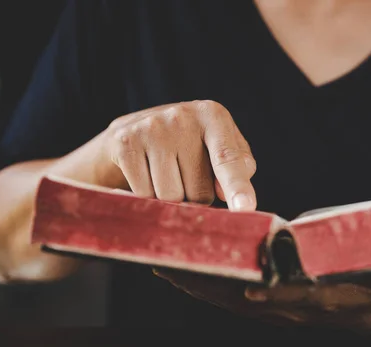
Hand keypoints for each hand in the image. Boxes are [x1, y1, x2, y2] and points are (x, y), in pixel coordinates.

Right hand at [100, 100, 256, 209]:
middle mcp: (182, 116)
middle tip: (185, 174)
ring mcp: (151, 128)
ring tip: (166, 173)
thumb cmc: (189, 144)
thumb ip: (238, 167)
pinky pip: (144, 194)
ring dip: (171, 198)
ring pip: (171, 196)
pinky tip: (145, 174)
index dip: (237, 186)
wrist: (133, 130)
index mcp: (212, 114)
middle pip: (200, 191)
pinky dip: (147, 195)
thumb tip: (225, 193)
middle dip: (196, 196)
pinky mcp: (125, 143)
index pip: (228, 158)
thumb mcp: (219, 146)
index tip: (245, 208)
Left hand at [153, 265, 370, 332]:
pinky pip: (229, 298)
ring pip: (231, 301)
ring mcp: (278, 309)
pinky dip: (204, 287)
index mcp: (325, 300)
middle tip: (171, 264)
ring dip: (196, 286)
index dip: (272, 292)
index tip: (245, 283)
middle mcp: (295, 309)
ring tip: (161, 265)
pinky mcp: (268, 305)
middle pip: (245, 300)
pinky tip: (180, 274)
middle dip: (208, 285)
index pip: (295, 297)